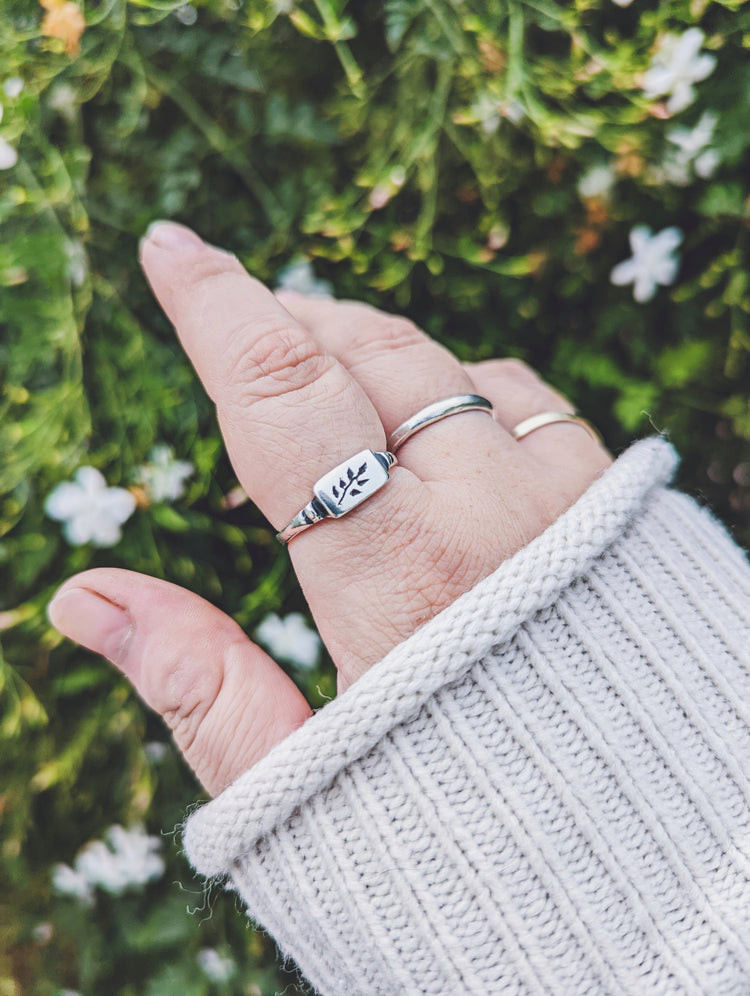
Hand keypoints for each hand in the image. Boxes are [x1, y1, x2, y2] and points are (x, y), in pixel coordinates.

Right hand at [47, 222, 611, 796]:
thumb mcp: (302, 786)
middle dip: (292, 324)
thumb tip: (82, 597)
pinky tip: (430, 425)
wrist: (642, 868)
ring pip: (448, 368)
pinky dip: (461, 394)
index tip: (170, 248)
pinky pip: (526, 403)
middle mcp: (494, 514)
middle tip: (246, 326)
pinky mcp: (615, 507)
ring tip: (320, 374)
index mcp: (399, 579)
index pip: (284, 394)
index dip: (216, 306)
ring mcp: (569, 500)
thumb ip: (195, 684)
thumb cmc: (461, 847)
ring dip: (372, 355)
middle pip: (369, 356)